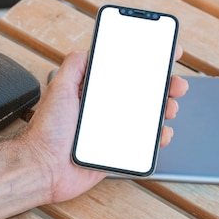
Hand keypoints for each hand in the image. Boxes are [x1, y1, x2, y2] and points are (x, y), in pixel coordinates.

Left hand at [18, 48, 187, 204]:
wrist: (43, 168)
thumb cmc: (46, 131)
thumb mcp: (59, 89)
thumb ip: (74, 67)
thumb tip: (89, 50)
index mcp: (93, 93)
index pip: (124, 73)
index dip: (146, 63)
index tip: (166, 52)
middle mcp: (104, 110)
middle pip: (141, 94)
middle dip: (164, 86)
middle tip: (176, 85)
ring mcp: (112, 131)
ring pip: (147, 117)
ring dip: (164, 109)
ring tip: (170, 107)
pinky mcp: (116, 152)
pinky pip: (143, 144)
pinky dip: (157, 138)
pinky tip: (163, 132)